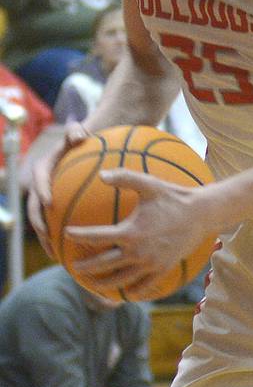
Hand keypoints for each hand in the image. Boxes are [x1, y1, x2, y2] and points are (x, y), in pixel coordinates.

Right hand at [27, 122, 91, 257]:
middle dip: (39, 225)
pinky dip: (61, 240)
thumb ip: (75, 131)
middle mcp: (41, 187)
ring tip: (56, 255)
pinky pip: (56, 227)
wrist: (84, 149)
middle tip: (48, 237)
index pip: (39, 181)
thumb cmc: (83, 140)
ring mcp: (46, 200)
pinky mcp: (55, 211)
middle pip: (34, 209)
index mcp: (43, 169)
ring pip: (43, 224)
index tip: (49, 203)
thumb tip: (77, 136)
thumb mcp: (78, 132)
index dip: (41, 191)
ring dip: (47, 240)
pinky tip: (73, 255)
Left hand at [67, 169, 213, 298]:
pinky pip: (143, 286)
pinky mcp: (163, 269)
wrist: (202, 213)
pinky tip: (125, 293)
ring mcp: (150, 263)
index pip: (96, 236)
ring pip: (120, 280)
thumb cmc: (174, 196)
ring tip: (92, 285)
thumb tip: (101, 174)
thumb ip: (124, 177)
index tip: (67, 234)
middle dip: (85, 268)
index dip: (79, 235)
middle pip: (103, 264)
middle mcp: (137, 251)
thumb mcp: (149, 184)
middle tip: (73, 268)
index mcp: (130, 232)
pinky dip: (132, 292)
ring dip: (102, 284)